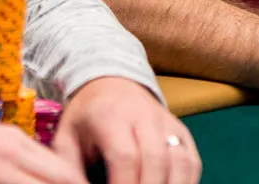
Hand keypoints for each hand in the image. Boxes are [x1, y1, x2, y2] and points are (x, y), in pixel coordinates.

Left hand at [51, 77, 200, 183]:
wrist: (111, 83)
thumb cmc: (85, 119)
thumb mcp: (66, 141)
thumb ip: (70, 173)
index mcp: (110, 116)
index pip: (124, 156)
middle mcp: (144, 115)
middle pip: (156, 159)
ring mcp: (167, 123)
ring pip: (180, 161)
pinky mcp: (182, 132)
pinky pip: (192, 162)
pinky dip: (186, 183)